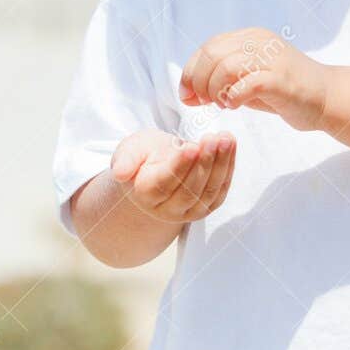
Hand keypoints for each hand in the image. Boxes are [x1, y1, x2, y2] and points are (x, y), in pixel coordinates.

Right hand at [109, 128, 235, 222]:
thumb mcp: (130, 150)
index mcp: (145, 193)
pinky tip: (230, 146)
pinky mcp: (206, 206)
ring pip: (208, 192)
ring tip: (225, 139)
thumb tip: (119, 173)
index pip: (165, 182)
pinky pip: (220, 190)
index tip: (191, 147)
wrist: (155, 169)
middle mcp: (167, 209)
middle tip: (213, 138)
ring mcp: (189, 211)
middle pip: (189, 190)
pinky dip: (228, 168)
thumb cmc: (143, 156)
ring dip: (220, 164)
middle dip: (204, 162)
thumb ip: (125, 159)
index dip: (179, 166)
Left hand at [179, 27, 327, 131]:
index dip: (190, 71)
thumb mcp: (246, 81)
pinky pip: (247, 84)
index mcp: (250, 36)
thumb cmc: (284, 92)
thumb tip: (187, 94)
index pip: (208, 47)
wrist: (328, 98)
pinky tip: (234, 106)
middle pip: (212, 54)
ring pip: (225, 66)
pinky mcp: (282, 80)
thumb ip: (219, 82)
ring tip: (221, 104)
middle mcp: (260, 41)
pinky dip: (233, 97)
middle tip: (204, 102)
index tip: (187, 95)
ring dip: (214, 89)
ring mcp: (272, 59)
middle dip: (198, 81)